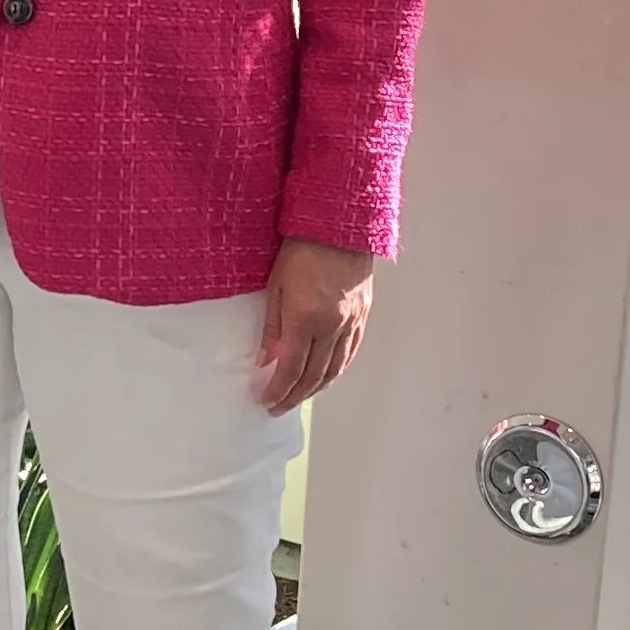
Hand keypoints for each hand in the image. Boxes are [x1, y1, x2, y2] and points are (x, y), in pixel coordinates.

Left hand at [254, 240, 373, 414]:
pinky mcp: (362, 314)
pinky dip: (337, 370)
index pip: (291, 368)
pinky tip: (326, 377)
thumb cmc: (301, 247)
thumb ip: (272, 327)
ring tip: (299, 396)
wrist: (339, 222)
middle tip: (278, 406)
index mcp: (306, 318)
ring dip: (316, 388)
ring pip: (335, 368)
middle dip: (294, 395)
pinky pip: (350, 352)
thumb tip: (266, 360)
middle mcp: (332, 325)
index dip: (278, 390)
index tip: (266, 400)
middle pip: (314, 375)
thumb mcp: (275, 285)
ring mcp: (351, 321)